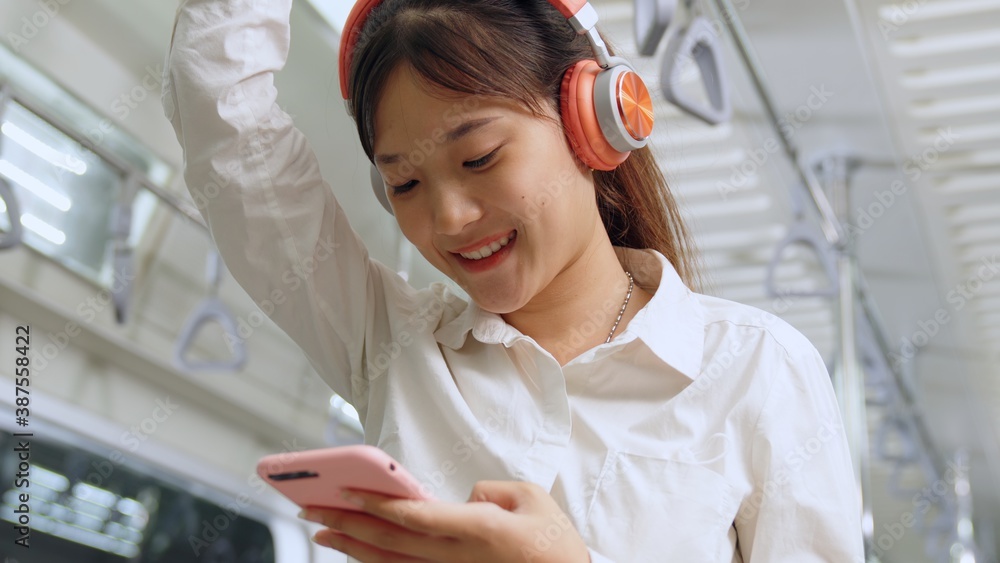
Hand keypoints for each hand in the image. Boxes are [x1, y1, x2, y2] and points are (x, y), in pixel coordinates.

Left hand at [301, 480, 590, 562]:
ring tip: (323, 535)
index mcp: (477, 530)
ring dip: (354, 548)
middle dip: (349, 524)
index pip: (416, 516)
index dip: (378, 503)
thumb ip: (490, 489)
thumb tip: (461, 496)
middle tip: (313, 511)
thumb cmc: (555, 543)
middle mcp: (457, 557)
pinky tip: (358, 556)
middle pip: (391, 542)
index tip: (347, 490)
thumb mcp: (532, 497)